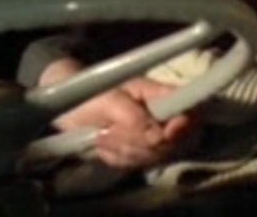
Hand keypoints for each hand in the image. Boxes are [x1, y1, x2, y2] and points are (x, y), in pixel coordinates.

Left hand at [40, 60, 194, 168]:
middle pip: (172, 141)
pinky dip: (118, 157)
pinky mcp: (137, 151)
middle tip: (111, 130)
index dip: (184, 125)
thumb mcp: (112, 102)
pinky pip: (136, 163)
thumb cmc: (91, 94)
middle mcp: (160, 115)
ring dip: (125, 149)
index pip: (188, 110)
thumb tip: (159, 137)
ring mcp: (150, 134)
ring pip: (153, 155)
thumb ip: (136, 119)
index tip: (168, 133)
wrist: (68, 106)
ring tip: (103, 134)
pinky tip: (104, 144)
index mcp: (159, 94)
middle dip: (141, 142)